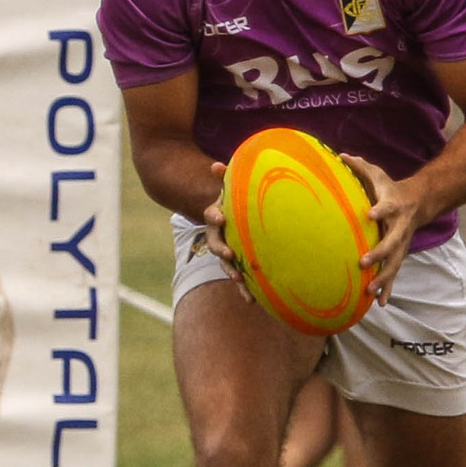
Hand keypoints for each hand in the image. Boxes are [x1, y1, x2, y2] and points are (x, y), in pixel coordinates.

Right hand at [201, 160, 251, 300]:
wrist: (237, 218)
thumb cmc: (239, 200)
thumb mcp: (232, 187)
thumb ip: (226, 178)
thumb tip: (216, 165)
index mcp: (218, 216)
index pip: (212, 216)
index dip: (215, 216)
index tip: (221, 216)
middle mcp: (220, 235)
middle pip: (215, 244)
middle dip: (221, 249)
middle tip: (229, 254)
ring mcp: (228, 251)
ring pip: (226, 265)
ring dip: (231, 272)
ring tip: (239, 280)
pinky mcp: (239, 264)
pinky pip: (240, 278)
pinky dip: (245, 289)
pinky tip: (253, 301)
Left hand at [340, 154, 423, 306]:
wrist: (421, 201)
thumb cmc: (390, 188)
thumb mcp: (377, 174)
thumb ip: (359, 166)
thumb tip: (339, 155)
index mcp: (392, 206)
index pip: (385, 207)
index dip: (379, 210)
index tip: (369, 214)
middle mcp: (399, 227)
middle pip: (391, 242)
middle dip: (379, 253)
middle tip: (363, 262)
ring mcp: (402, 243)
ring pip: (394, 263)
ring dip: (383, 278)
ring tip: (370, 292)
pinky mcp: (400, 254)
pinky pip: (394, 273)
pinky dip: (387, 289)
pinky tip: (379, 304)